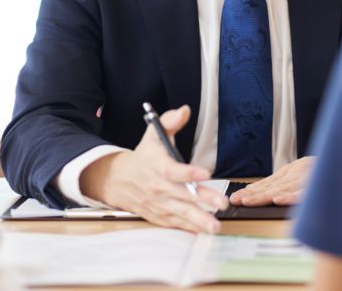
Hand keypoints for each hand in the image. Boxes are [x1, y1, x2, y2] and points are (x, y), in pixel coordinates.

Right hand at [80, 105, 227, 232]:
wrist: (119, 180)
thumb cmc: (144, 156)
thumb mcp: (153, 135)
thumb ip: (170, 122)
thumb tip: (184, 110)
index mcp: (158, 166)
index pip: (174, 170)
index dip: (189, 173)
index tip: (205, 173)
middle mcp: (159, 187)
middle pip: (182, 194)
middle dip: (202, 200)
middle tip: (221, 203)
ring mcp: (159, 203)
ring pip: (181, 213)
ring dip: (199, 220)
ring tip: (215, 225)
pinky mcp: (160, 215)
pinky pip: (176, 223)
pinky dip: (189, 228)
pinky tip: (203, 231)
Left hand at [229, 155, 314, 205]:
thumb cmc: (332, 171)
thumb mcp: (309, 173)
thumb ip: (292, 183)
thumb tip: (272, 195)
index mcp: (296, 169)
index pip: (270, 181)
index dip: (253, 189)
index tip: (237, 196)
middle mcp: (300, 171)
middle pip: (273, 185)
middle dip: (253, 194)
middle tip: (236, 200)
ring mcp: (310, 177)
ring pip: (284, 188)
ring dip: (265, 196)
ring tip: (248, 201)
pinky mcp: (321, 183)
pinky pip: (306, 192)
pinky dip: (292, 196)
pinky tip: (279, 200)